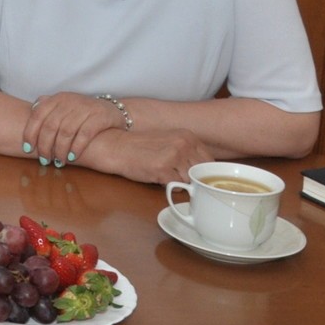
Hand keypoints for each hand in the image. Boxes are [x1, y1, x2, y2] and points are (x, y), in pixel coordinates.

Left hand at [22, 92, 127, 166]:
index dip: (30, 133)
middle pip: (50, 126)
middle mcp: (70, 101)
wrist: (112, 111)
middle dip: (44, 146)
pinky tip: (71, 157)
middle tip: (43, 160)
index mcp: (57, 99)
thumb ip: (47, 109)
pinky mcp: (100, 117)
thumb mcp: (63, 107)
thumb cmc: (81, 113)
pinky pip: (84, 134)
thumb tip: (28, 115)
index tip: (27, 149)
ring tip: (58, 162)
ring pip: (66, 132)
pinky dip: (76, 148)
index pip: (37, 115)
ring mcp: (85, 108)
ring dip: (59, 150)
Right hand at [81, 126, 212, 184]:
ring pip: (190, 181)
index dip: (203, 174)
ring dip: (180, 184)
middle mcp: (184, 144)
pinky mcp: (162, 168)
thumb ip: (188, 154)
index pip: (209, 162)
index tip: (196, 179)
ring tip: (165, 176)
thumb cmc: (140, 147)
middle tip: (180, 181)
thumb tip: (205, 174)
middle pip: (202, 173)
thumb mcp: (169, 143)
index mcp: (188, 136)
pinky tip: (158, 178)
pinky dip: (169, 187)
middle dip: (193, 181)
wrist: (115, 146)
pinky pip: (176, 187)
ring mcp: (174, 155)